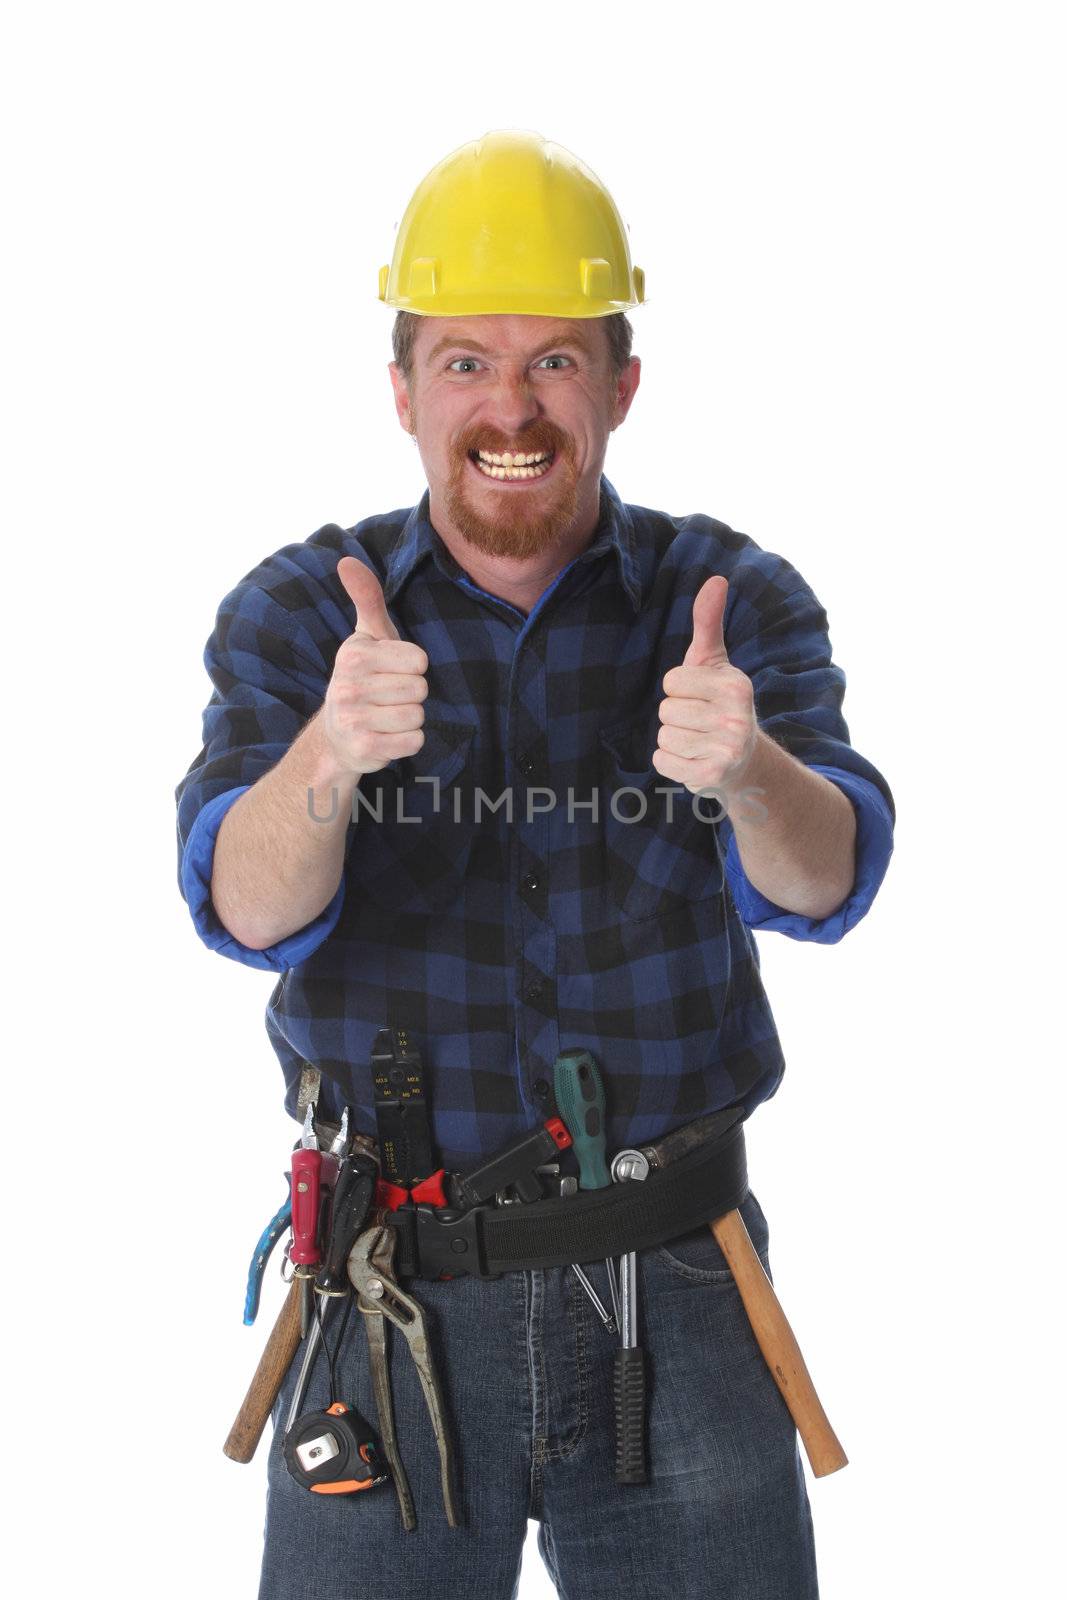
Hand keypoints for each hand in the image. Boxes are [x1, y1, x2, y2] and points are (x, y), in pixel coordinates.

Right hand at [322, 557, 427, 776]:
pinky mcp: (365, 749)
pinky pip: (414, 741)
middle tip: (388, 697)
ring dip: (410, 719)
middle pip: (420, 689)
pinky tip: (388, 736)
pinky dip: (408, 741)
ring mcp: (354, 720)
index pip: (419, 661)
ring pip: (418, 716)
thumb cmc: (363, 678)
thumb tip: (347, 561)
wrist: (336, 733)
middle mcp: (349, 686)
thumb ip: (367, 599)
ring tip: (387, 716)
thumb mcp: (366, 637)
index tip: (390, 672)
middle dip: (411, 695)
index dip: (412, 667)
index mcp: (355, 656)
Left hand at [652, 576, 757, 796]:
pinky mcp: (712, 776)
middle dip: (677, 717)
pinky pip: (662, 761)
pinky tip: (694, 760)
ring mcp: (727, 749)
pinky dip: (671, 763)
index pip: (673, 681)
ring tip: (699, 742)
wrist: (744, 762)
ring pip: (663, 736)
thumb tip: (716, 579)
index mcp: (735, 685)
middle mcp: (737, 717)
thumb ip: (709, 622)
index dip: (680, 689)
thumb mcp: (715, 662)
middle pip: (666, 710)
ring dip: (675, 741)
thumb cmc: (721, 703)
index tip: (702, 698)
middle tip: (701, 724)